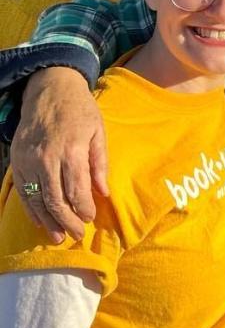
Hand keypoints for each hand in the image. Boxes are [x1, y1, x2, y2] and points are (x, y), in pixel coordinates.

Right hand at [9, 68, 107, 242]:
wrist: (49, 91)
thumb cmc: (80, 111)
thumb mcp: (98, 132)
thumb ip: (100, 163)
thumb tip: (104, 193)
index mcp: (71, 150)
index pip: (76, 190)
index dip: (83, 209)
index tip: (89, 220)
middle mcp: (47, 158)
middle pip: (55, 200)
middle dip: (66, 222)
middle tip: (75, 236)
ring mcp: (29, 161)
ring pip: (36, 200)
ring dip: (47, 221)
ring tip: (57, 237)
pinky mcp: (17, 161)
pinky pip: (23, 191)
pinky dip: (31, 209)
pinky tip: (40, 221)